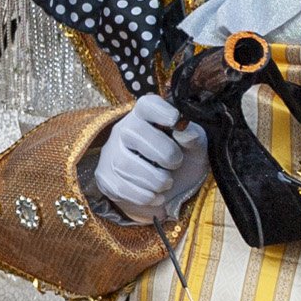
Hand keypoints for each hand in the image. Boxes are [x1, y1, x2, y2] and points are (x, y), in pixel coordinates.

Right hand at [92, 94, 208, 221]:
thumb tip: (185, 133)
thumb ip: (194, 139)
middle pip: (133, 132)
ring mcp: (110, 153)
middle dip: (162, 152)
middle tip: (176, 163)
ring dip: (155, 179)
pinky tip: (156, 195)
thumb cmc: (181, 161)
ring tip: (167, 182)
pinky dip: (145, 195)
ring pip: (126, 164)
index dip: (159, 110)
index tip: (175, 120)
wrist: (164, 191)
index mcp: (146, 116)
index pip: (146, 105)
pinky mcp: (104, 176)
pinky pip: (121, 187)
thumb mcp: (195, 149)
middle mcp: (124, 129)